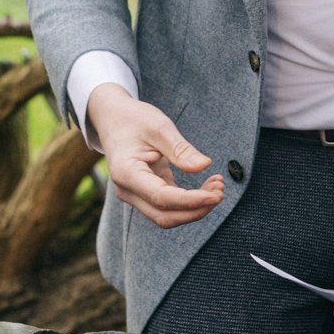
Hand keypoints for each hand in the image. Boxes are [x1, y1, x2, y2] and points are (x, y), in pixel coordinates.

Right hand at [86, 84, 223, 228]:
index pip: (161, 198)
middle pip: (164, 216)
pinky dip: (190, 201)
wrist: (113, 118)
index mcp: (126, 173)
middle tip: (220, 192)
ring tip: (217, 187)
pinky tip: (208, 186)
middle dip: (195, 210)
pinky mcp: (146, 193)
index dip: (191, 201)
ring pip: (167, 215)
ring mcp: (135, 194)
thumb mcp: (159, 127)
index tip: (215, 195)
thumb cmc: (133, 119)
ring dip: (195, 208)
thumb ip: (180, 149)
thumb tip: (204, 166)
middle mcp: (127, 190)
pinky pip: (169, 206)